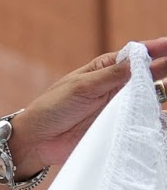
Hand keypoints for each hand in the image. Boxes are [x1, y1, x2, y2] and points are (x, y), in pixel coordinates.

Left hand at [16, 37, 166, 171]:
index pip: (138, 54)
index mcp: (106, 68)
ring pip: (152, 97)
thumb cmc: (52, 108)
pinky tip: (164, 119)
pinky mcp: (118, 127)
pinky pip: (144, 122)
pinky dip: (157, 121)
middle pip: (151, 74)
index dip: (159, 47)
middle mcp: (117, 86)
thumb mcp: (81, 87)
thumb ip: (112, 75)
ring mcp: (119, 107)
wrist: (36, 141)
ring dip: (164, 94)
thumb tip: (142, 59)